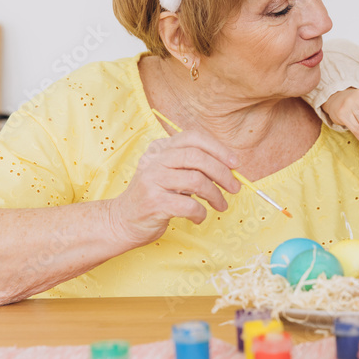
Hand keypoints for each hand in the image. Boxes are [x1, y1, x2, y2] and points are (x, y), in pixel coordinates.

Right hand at [108, 130, 240, 248]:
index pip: (193, 137)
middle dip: (222, 173)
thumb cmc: (155, 197)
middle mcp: (154, 160)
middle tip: (235, 188)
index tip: (235, 163)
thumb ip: (193, 166)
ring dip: (215, 195)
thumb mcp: (170, 174)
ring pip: (196, 181)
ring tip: (221, 205)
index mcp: (160, 149)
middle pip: (197, 157)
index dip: (218, 148)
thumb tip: (231, 168)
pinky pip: (189, 205)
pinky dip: (200, 213)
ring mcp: (152, 180)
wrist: (122, 221)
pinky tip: (199, 217)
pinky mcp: (154, 203)